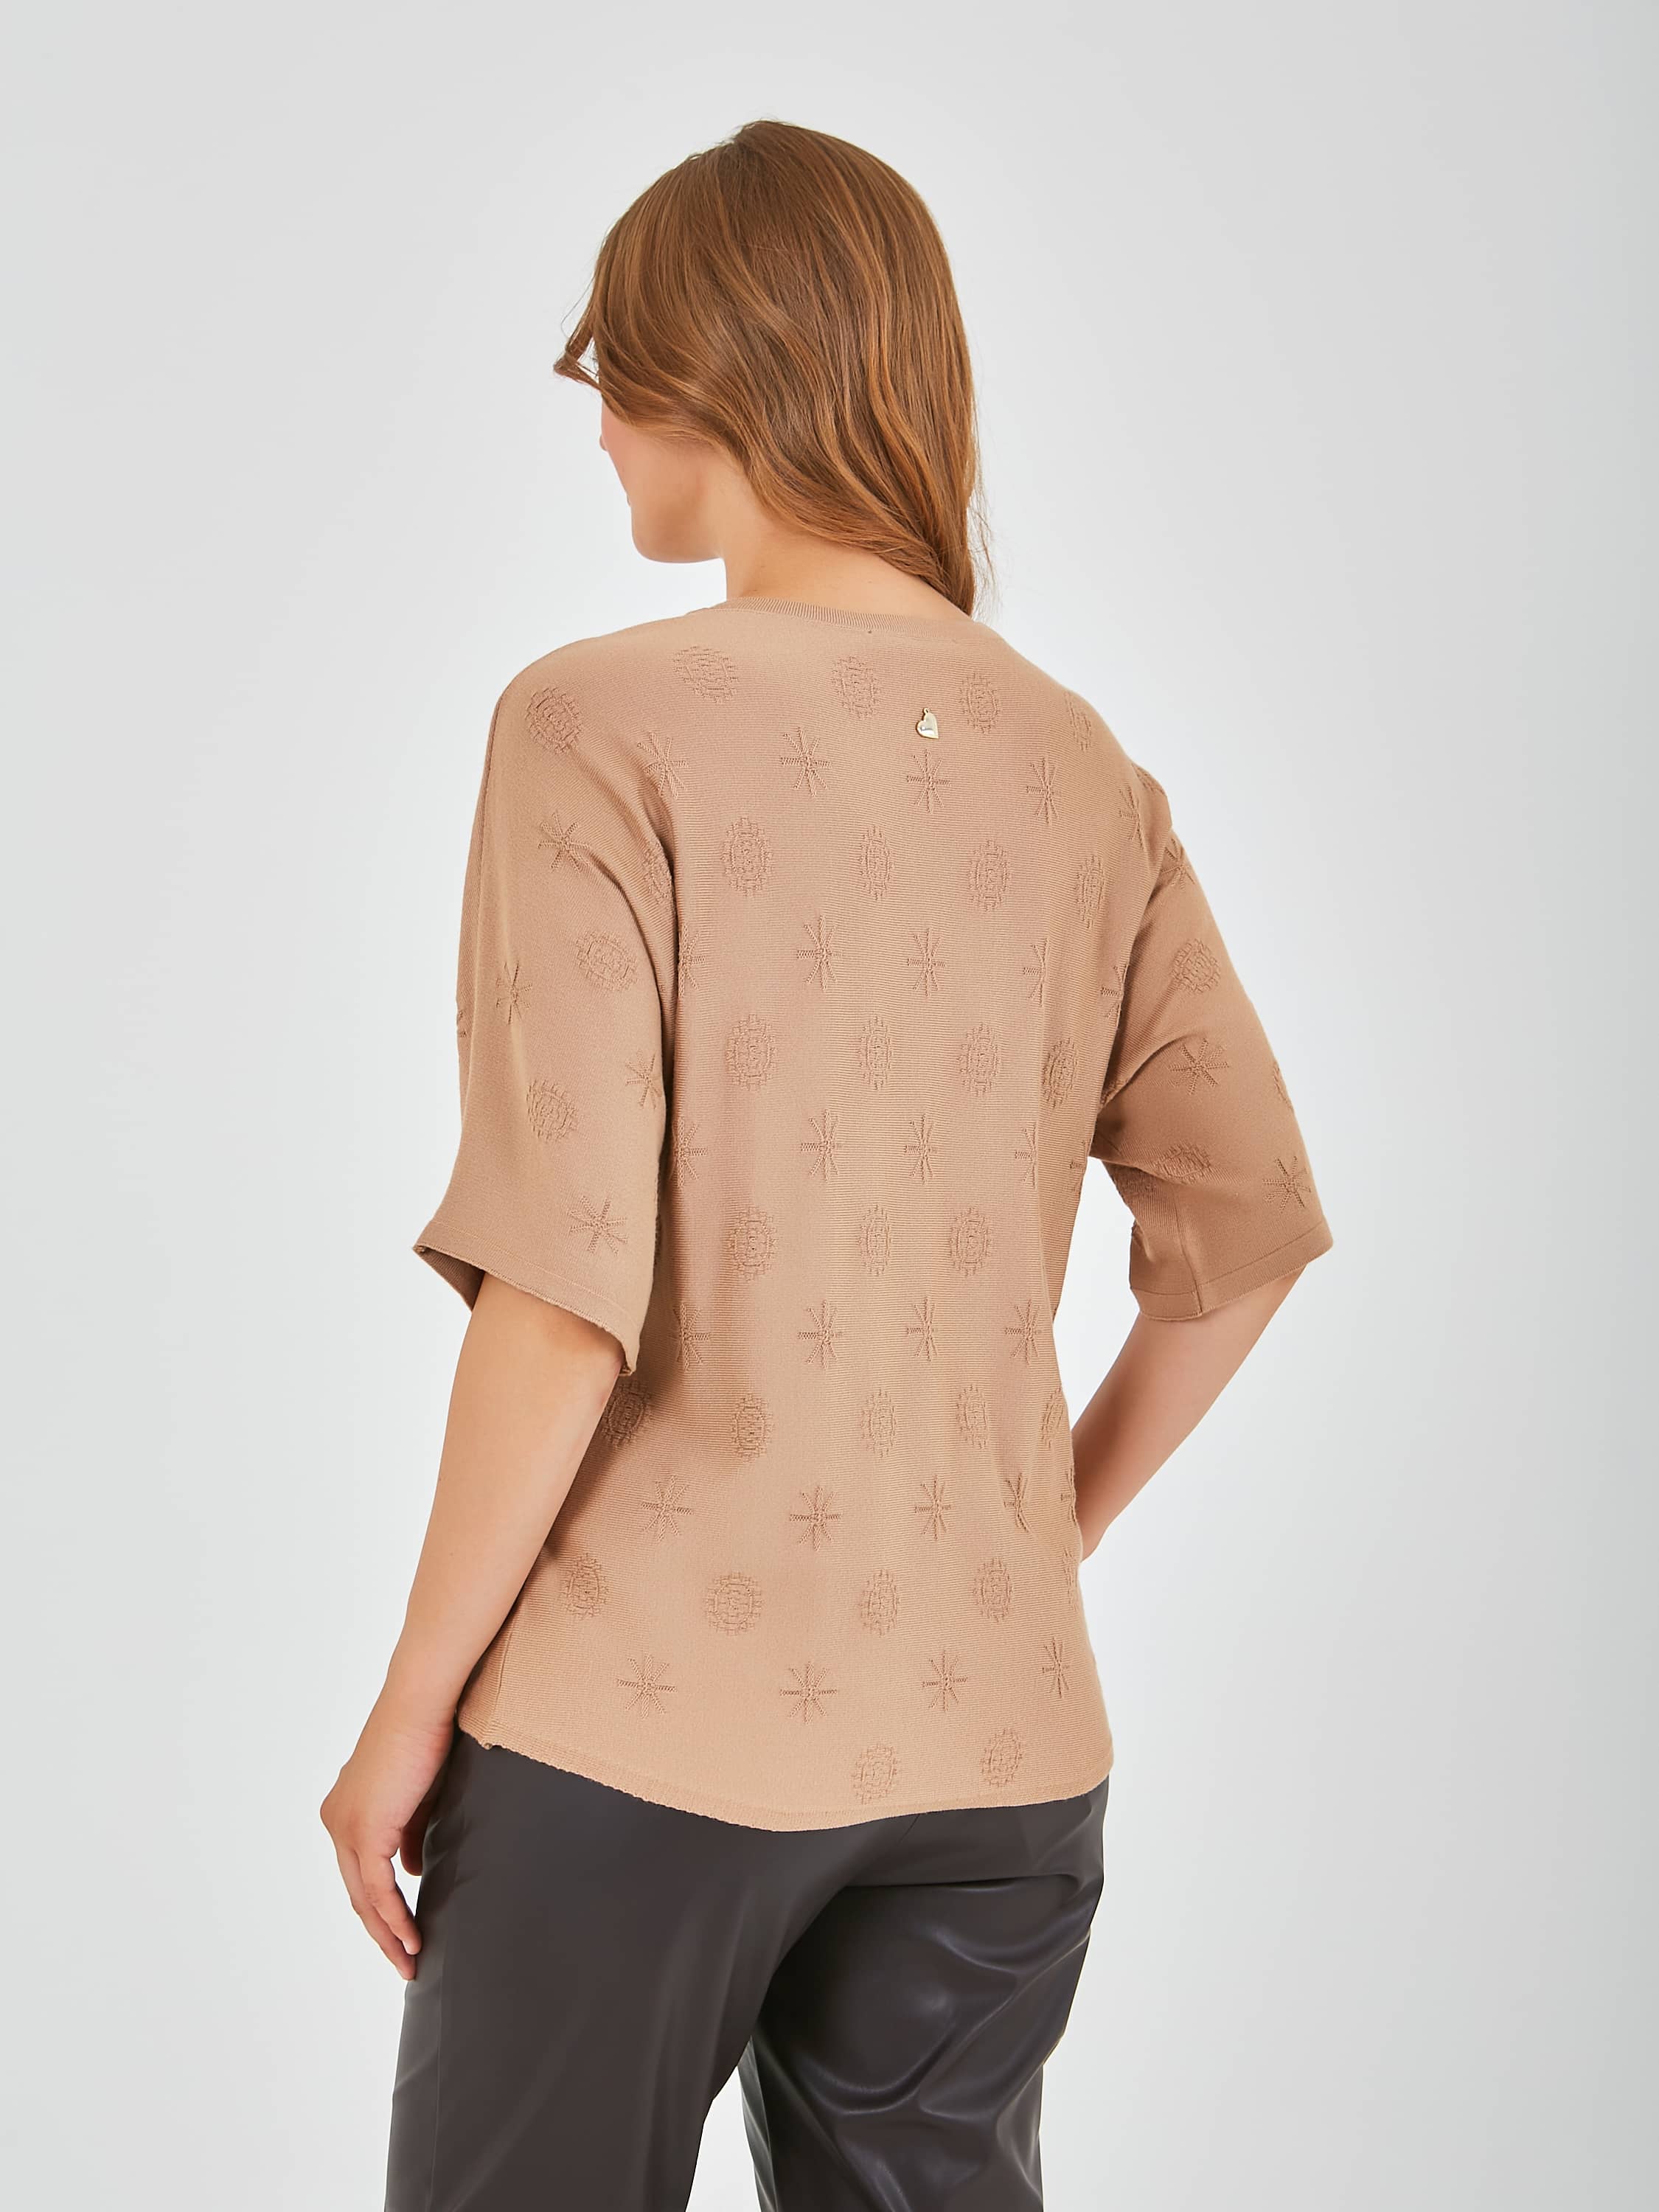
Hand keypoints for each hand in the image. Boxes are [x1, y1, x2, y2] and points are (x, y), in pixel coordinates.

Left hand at [320, 1697, 454, 1977]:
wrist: (421, 1705)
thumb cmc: (425, 1736)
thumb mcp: (416, 1797)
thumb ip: (409, 1835)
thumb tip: (413, 1871)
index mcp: (345, 1811)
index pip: (360, 1872)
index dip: (381, 1907)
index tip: (405, 1932)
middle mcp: (337, 1822)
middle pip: (357, 1893)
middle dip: (382, 1932)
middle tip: (406, 1960)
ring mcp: (346, 1828)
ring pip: (363, 1899)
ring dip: (389, 1934)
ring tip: (411, 1961)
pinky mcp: (364, 1832)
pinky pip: (378, 1891)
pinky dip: (396, 1918)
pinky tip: (413, 1937)